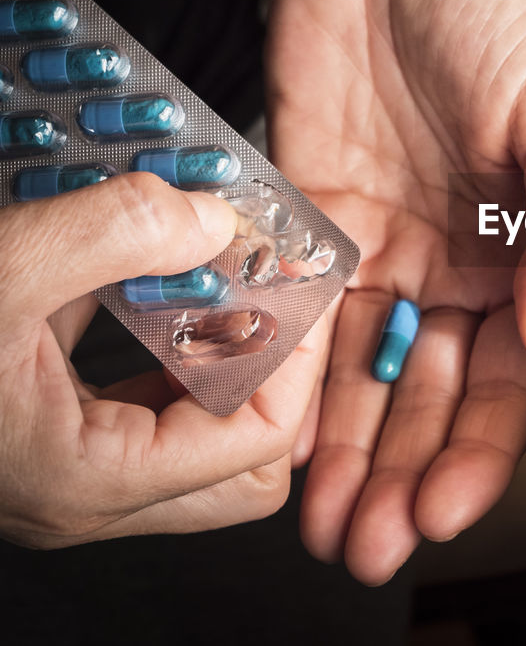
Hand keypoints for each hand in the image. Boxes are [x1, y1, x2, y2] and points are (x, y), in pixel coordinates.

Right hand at [0, 173, 323, 546]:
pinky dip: (159, 338)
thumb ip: (112, 235)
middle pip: (246, 458)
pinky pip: (138, 399)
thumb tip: (218, 217)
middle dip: (271, 366)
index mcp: (87, 479)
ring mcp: (65, 473)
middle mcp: (87, 495)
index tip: (296, 274)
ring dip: (218, 348)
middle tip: (263, 281)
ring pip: (197, 431)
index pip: (259, 440)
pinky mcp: (43, 437)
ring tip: (211, 266)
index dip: (296, 354)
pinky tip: (138, 275)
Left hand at [268, 0, 525, 584]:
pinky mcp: (310, 225)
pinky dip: (288, 381)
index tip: (441, 509)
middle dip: (403, 476)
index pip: (512, 379)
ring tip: (324, 531)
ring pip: (363, 377)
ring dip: (345, 456)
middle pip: (433, 397)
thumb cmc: (495, 15)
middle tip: (369, 549)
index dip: (479, 450)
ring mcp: (382, 253)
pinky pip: (299, 317)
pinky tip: (275, 443)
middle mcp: (456, 270)